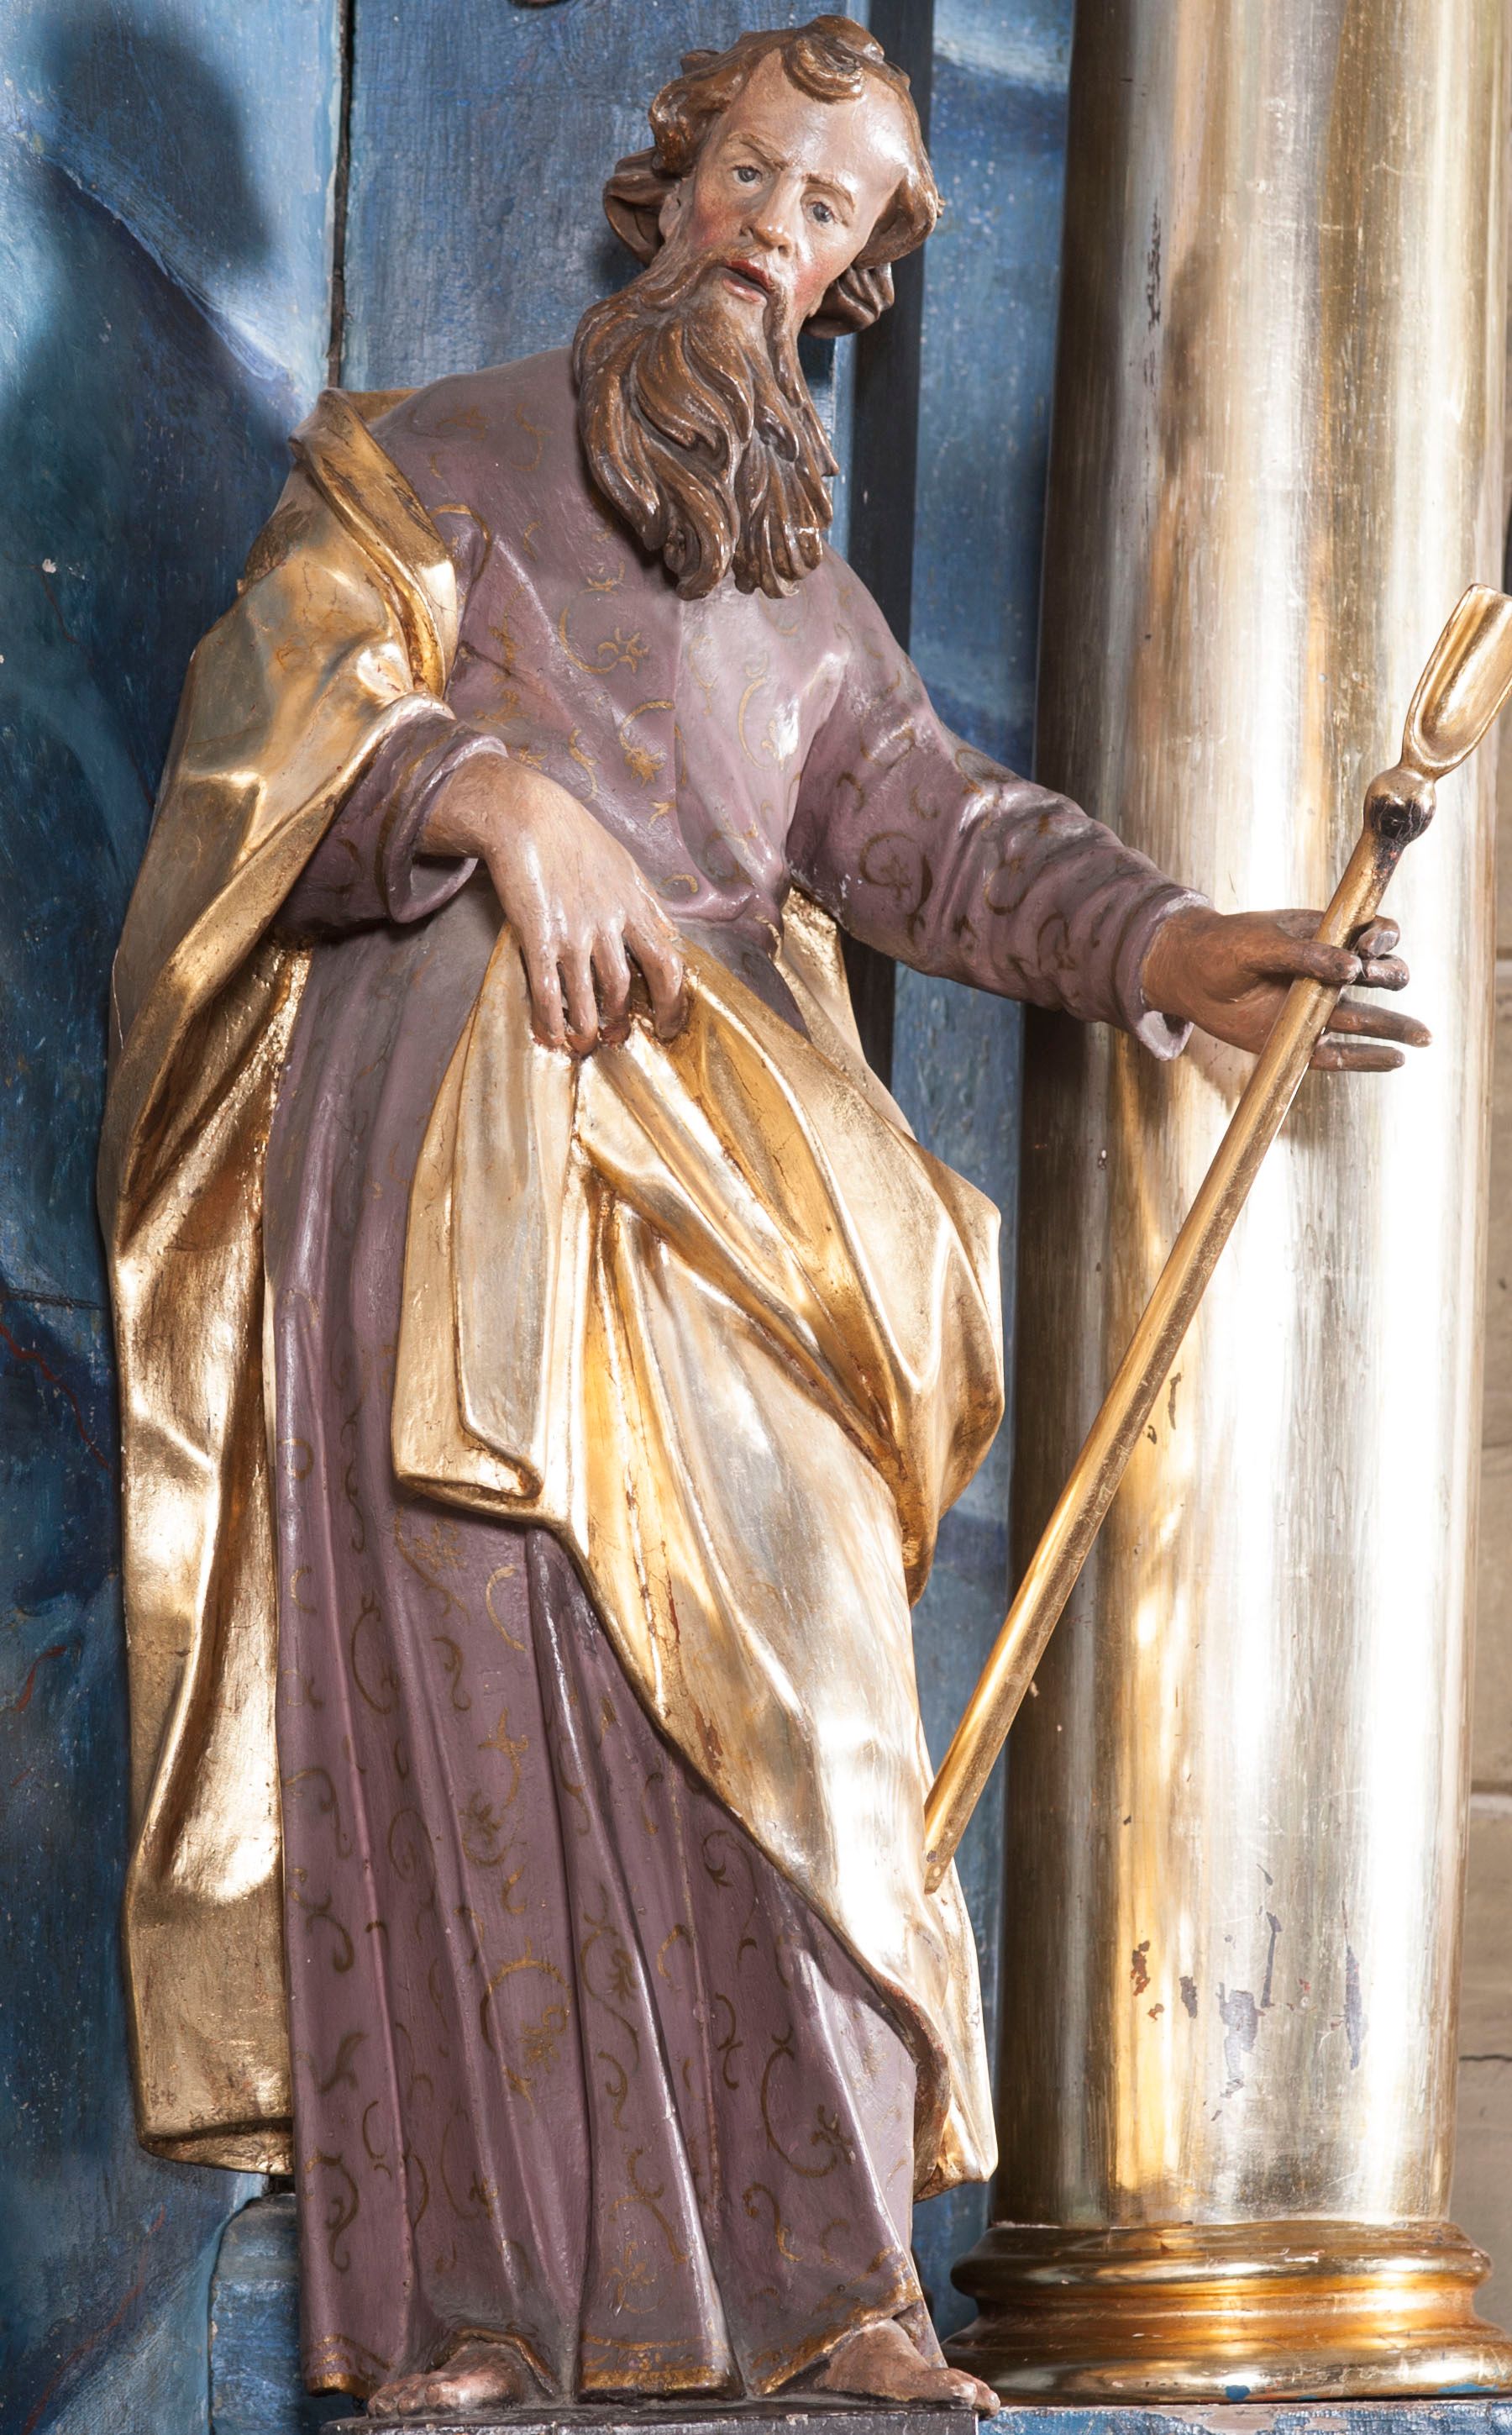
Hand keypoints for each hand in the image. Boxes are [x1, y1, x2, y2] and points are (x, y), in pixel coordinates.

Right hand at [421, 754, 686, 1050]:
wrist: (526, 813)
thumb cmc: (574, 836)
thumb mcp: (623, 865)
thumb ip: (643, 903)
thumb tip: (662, 934)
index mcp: (636, 905)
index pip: (669, 963)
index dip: (673, 1002)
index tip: (668, 1024)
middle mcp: (611, 922)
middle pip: (625, 988)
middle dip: (621, 1021)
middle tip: (615, 1036)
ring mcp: (576, 932)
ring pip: (590, 998)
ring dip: (587, 1029)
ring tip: (584, 1043)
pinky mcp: (540, 936)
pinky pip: (549, 992)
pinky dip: (550, 1021)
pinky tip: (549, 1037)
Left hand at [1140, 905, 1429, 1071]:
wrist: (1188, 975)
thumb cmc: (1224, 947)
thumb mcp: (1261, 943)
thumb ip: (1303, 953)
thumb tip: (1349, 969)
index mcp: (1328, 937)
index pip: (1375, 935)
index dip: (1383, 939)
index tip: (1366, 946)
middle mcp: (1330, 973)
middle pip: (1381, 976)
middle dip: (1390, 977)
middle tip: (1378, 978)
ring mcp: (1317, 1007)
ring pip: (1368, 1018)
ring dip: (1396, 1027)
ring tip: (1422, 1038)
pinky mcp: (1299, 1038)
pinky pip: (1339, 1053)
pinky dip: (1367, 1058)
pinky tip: (1394, 1060)